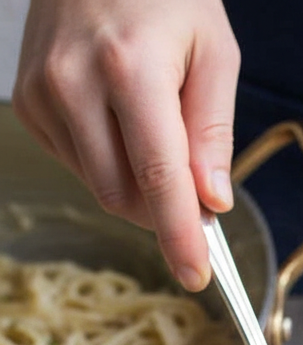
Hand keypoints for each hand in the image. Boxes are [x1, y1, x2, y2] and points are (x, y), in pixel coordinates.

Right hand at [13, 0, 239, 289]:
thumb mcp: (213, 51)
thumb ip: (213, 131)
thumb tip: (212, 202)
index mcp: (130, 68)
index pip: (158, 179)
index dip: (178, 237)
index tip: (196, 275)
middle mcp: (75, 82)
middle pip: (123, 197)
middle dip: (163, 211)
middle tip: (194, 190)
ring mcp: (43, 93)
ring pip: (99, 186)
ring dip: (137, 183)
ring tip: (154, 128)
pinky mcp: (28, 102)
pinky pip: (77, 163)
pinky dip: (107, 159)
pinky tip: (118, 118)